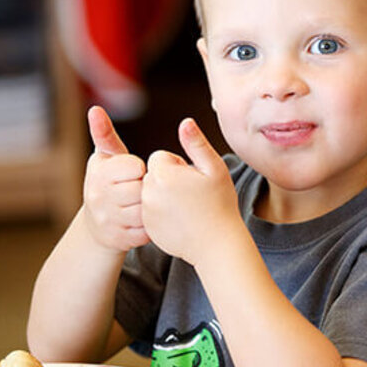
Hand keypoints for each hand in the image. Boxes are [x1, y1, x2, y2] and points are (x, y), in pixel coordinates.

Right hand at [83, 106, 149, 251]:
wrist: (97, 224)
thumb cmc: (108, 182)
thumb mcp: (106, 158)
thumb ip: (105, 135)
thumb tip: (94, 109)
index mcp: (98, 174)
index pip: (135, 167)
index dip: (140, 169)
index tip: (134, 173)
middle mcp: (98, 198)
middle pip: (141, 190)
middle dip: (146, 189)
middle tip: (141, 190)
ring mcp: (107, 221)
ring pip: (145, 211)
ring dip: (151, 207)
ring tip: (144, 203)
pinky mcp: (118, 240)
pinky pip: (146, 231)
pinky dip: (150, 226)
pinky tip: (146, 220)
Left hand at [142, 118, 242, 265]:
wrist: (217, 244)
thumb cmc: (220, 203)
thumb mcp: (214, 169)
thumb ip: (196, 143)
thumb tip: (185, 122)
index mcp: (163, 174)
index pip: (160, 158)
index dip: (178, 165)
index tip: (193, 179)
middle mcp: (148, 193)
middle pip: (153, 175)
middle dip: (168, 180)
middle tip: (191, 194)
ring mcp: (146, 213)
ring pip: (150, 193)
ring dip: (163, 196)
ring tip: (186, 208)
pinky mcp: (147, 229)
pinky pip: (150, 212)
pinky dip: (161, 214)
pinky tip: (180, 221)